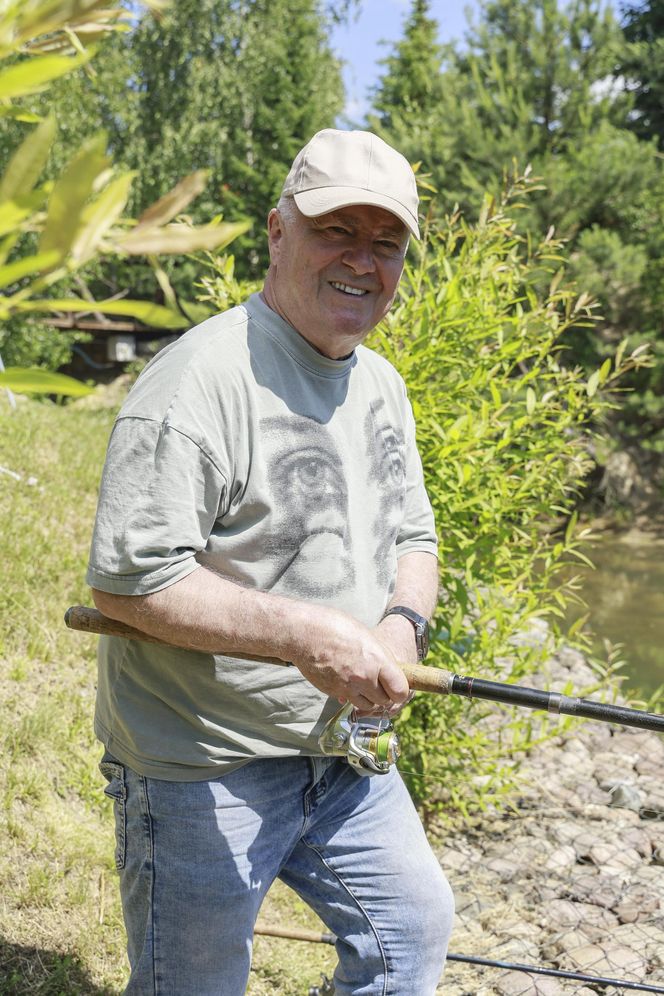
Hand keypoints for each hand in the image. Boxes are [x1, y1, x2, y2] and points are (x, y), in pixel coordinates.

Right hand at [291, 607, 409, 713]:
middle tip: (380, 684)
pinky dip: (351, 695)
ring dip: (368, 698)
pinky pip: (348, 700)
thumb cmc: (334, 626)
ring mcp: (347, 687)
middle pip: (384, 701)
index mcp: (376, 660)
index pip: (400, 691)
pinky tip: (346, 679)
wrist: (303, 632)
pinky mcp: (332, 692)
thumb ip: (380, 657)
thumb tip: (388, 671)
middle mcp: (363, 677)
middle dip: (385, 695)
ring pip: (367, 705)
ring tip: (363, 682)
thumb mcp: (366, 635)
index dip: (401, 691)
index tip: (397, 686)